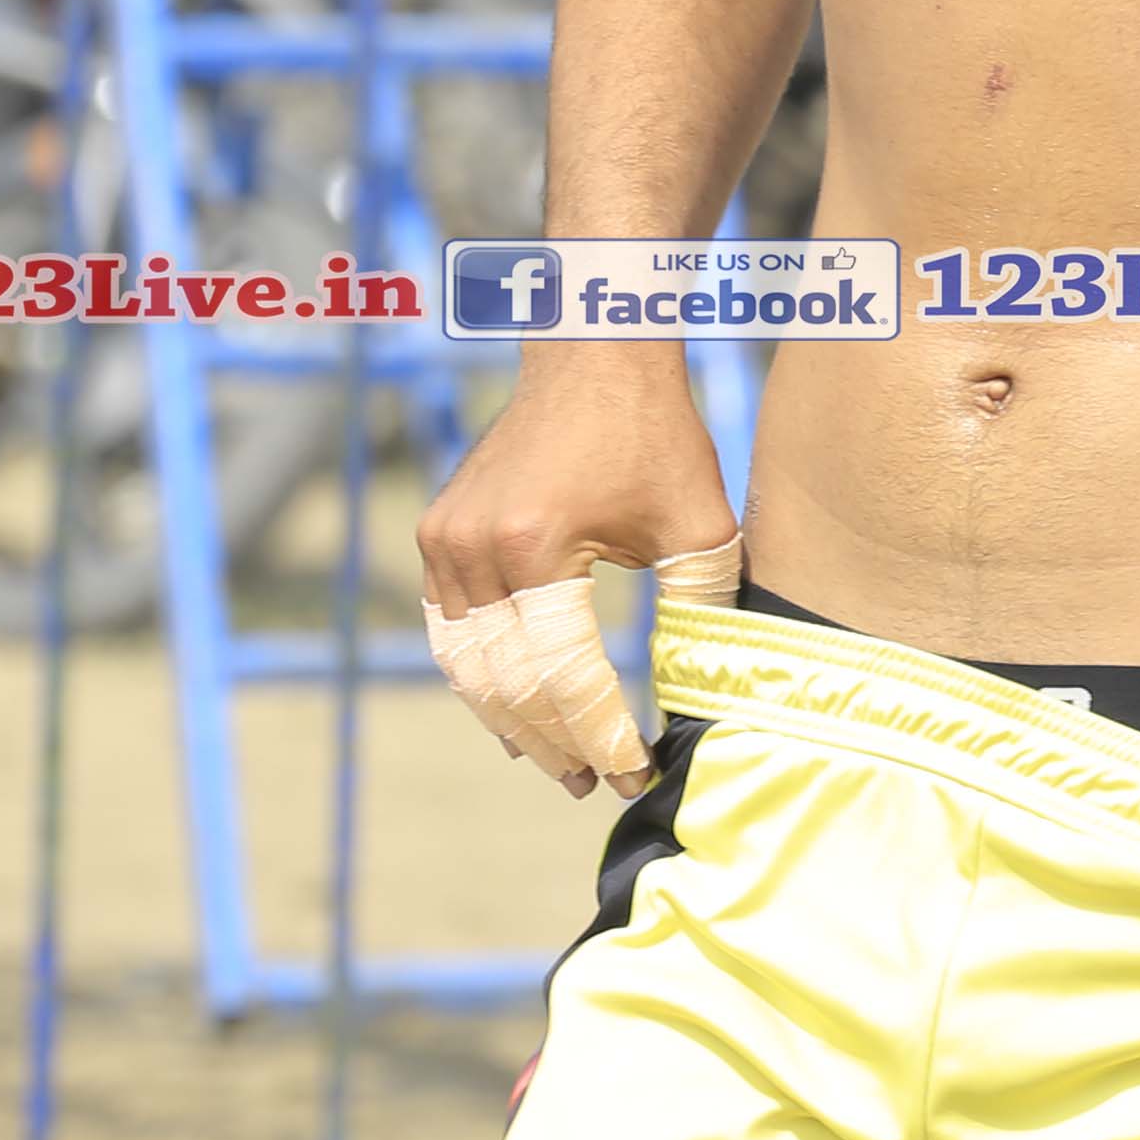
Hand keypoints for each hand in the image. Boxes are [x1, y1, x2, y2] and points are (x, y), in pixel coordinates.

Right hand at [408, 358, 738, 800]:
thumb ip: (700, 613)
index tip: (635, 772)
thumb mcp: (698, 525)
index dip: (600, 735)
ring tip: (562, 764)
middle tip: (597, 783)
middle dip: (556, 743)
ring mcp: (445, 541)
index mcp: (538, 545)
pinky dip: (485, 679)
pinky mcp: (437, 535)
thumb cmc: (656, 436)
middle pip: (508, 683)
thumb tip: (702, 702)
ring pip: (469, 666)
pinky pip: (453, 631)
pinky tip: (521, 713)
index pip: (564, 676)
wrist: (592, 355)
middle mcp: (477, 548)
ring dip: (514, 722)